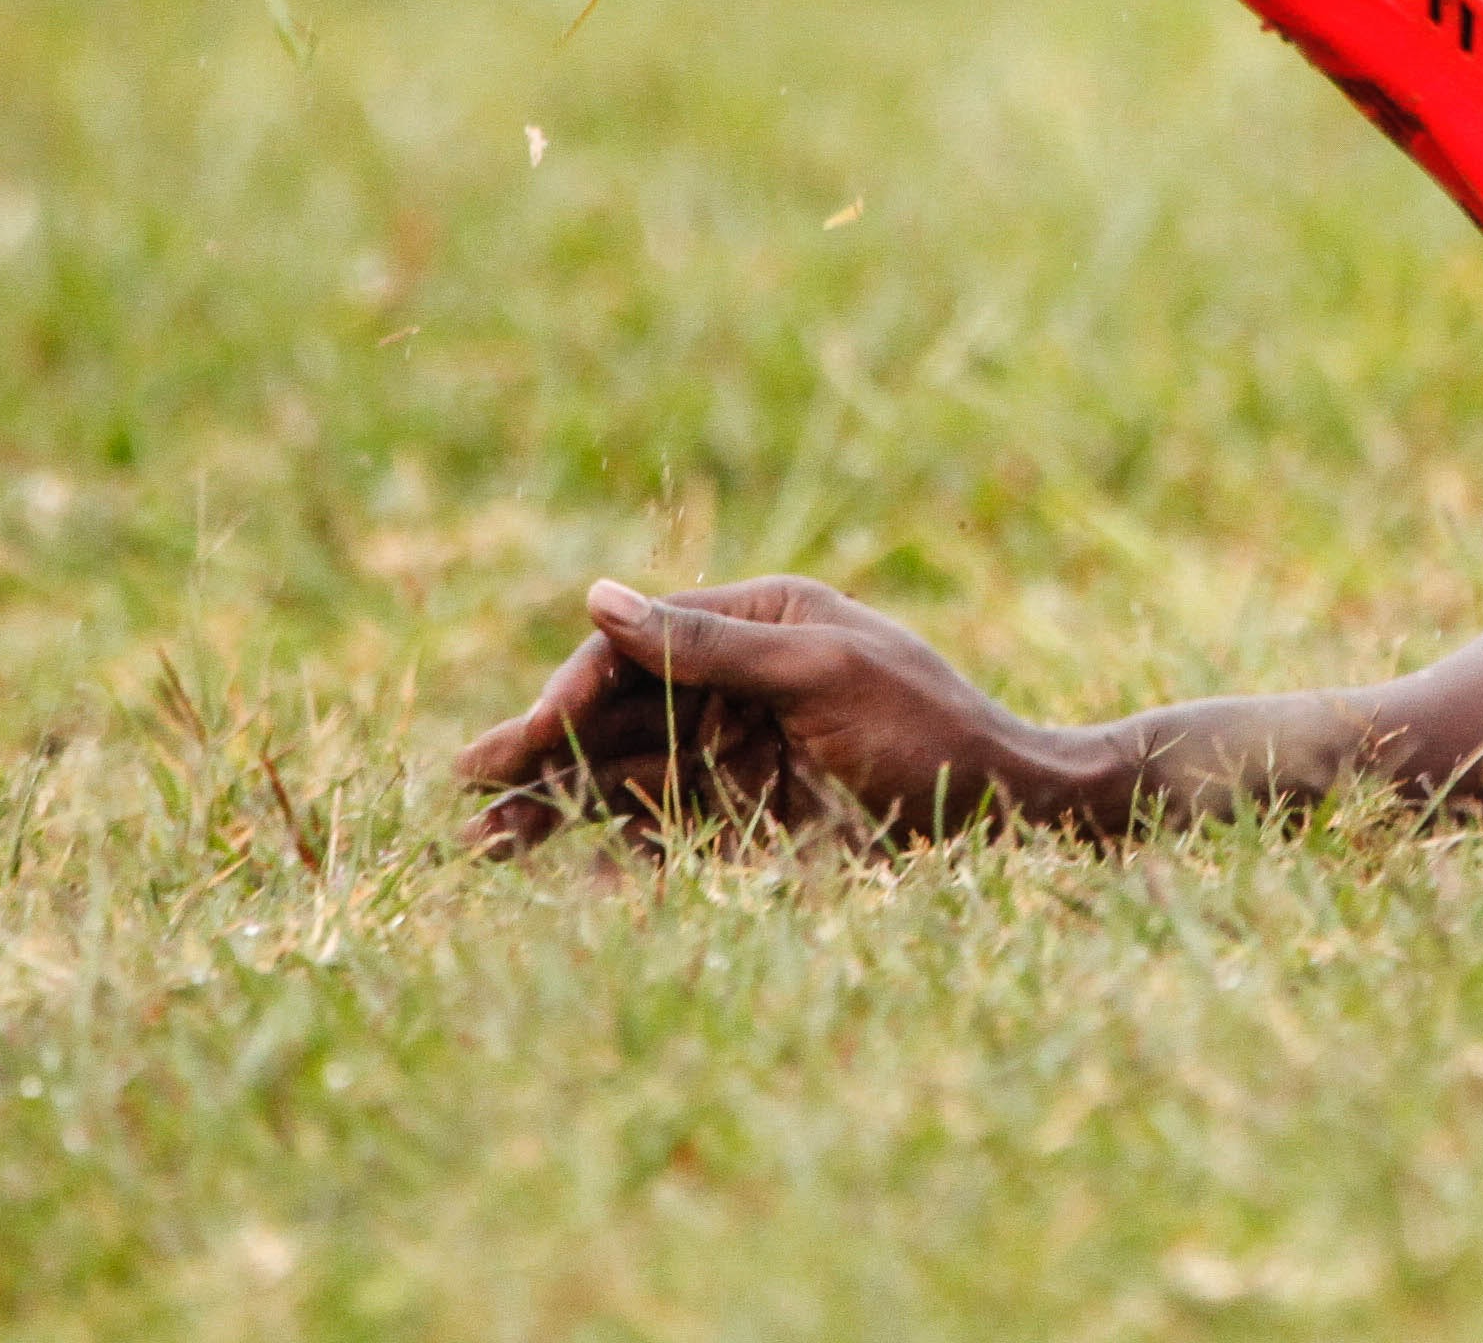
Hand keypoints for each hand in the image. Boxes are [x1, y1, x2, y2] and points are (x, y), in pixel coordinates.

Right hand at [454, 576, 1107, 854]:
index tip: (526, 739)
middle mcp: (739, 685)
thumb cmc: (933, 731)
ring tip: (486, 847)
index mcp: (760, 624)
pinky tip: (561, 884)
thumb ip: (707, 645)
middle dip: (542, 757)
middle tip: (465, 796)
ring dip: (557, 811)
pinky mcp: (749, 826)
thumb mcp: (822, 674)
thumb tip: (596, 598)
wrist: (1017, 820)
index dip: (572, 692)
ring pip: (626, 780)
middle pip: (618, 718)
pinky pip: (663, 839)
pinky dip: (611, 858)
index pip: (638, 647)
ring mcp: (740, 758)